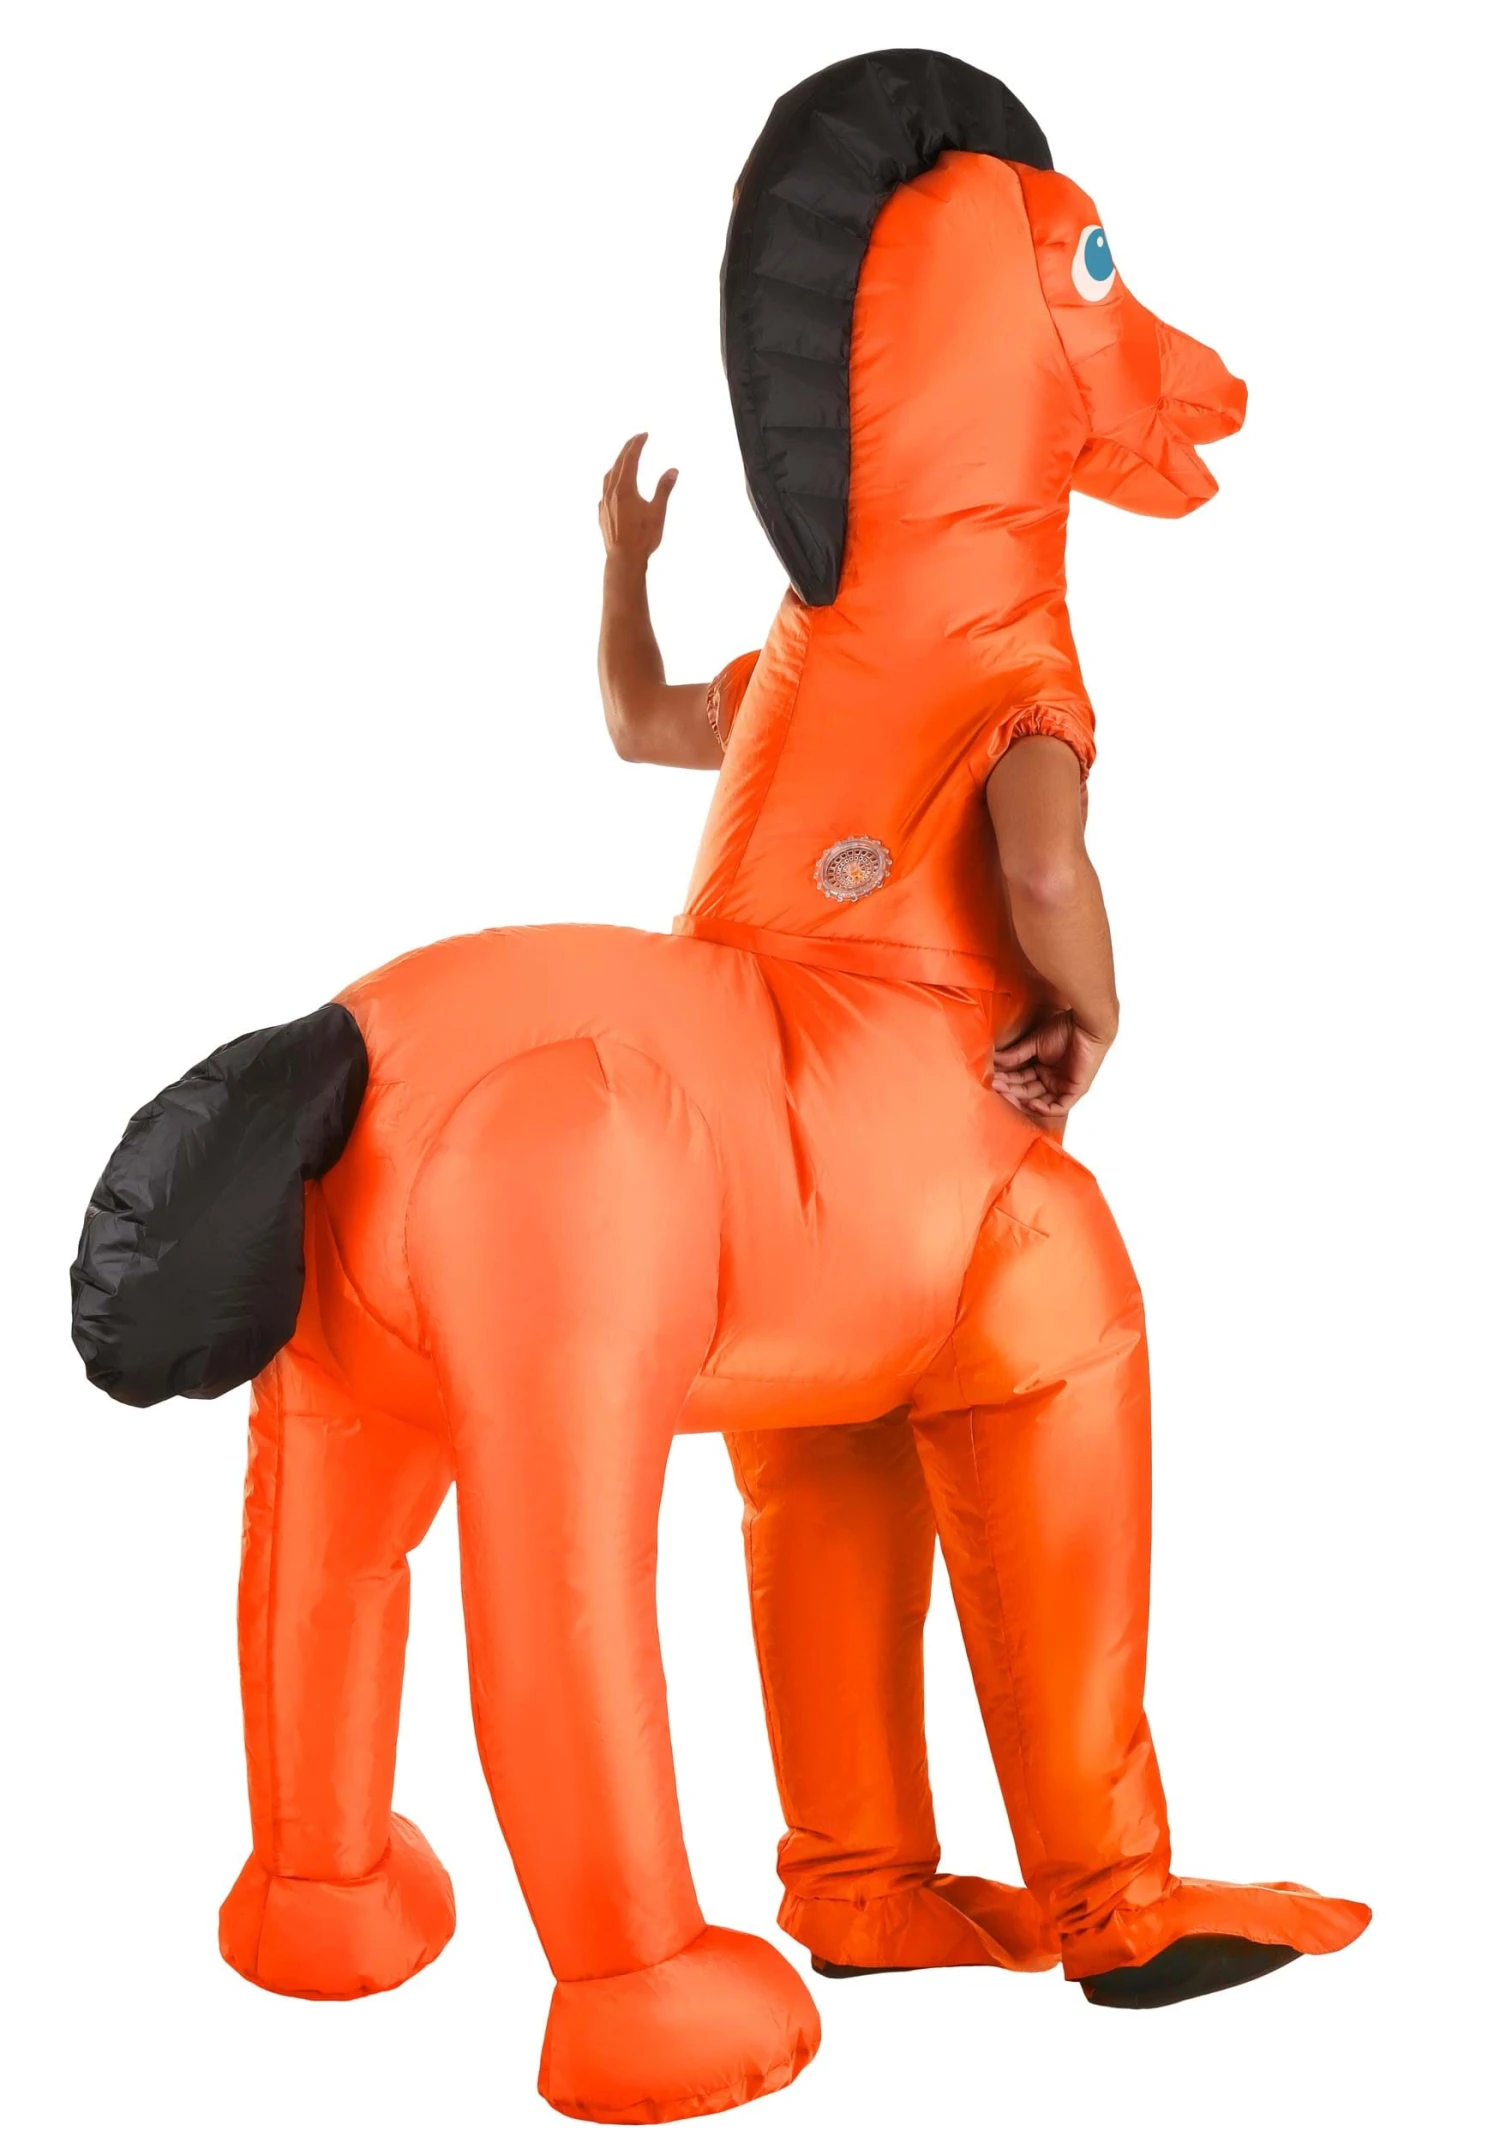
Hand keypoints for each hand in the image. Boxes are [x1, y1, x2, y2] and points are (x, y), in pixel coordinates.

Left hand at [599, 433, 677, 570]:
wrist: (623, 560)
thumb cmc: (643, 538)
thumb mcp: (658, 512)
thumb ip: (664, 489)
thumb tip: (672, 470)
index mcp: (625, 489)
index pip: (630, 459)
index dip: (637, 444)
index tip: (644, 435)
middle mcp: (611, 492)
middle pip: (618, 463)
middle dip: (627, 449)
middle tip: (636, 439)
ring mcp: (604, 503)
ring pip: (608, 476)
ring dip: (617, 464)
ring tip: (625, 459)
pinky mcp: (601, 514)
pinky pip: (604, 491)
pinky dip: (611, 481)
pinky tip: (615, 486)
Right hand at [990, 1009, 1114, 1124]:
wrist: (1085, 1025)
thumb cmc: (1064, 1029)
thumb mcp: (1034, 1043)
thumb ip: (1016, 1055)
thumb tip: (995, 1060)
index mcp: (1042, 1069)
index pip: (1021, 1081)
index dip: (1007, 1081)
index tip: (992, 1079)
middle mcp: (1052, 1080)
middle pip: (1027, 1093)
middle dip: (1011, 1091)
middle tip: (996, 1087)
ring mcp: (1063, 1086)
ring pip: (1040, 1102)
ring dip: (1023, 1101)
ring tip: (1007, 1094)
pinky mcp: (1075, 1091)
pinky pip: (1059, 1107)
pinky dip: (1045, 1108)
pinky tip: (1030, 1103)